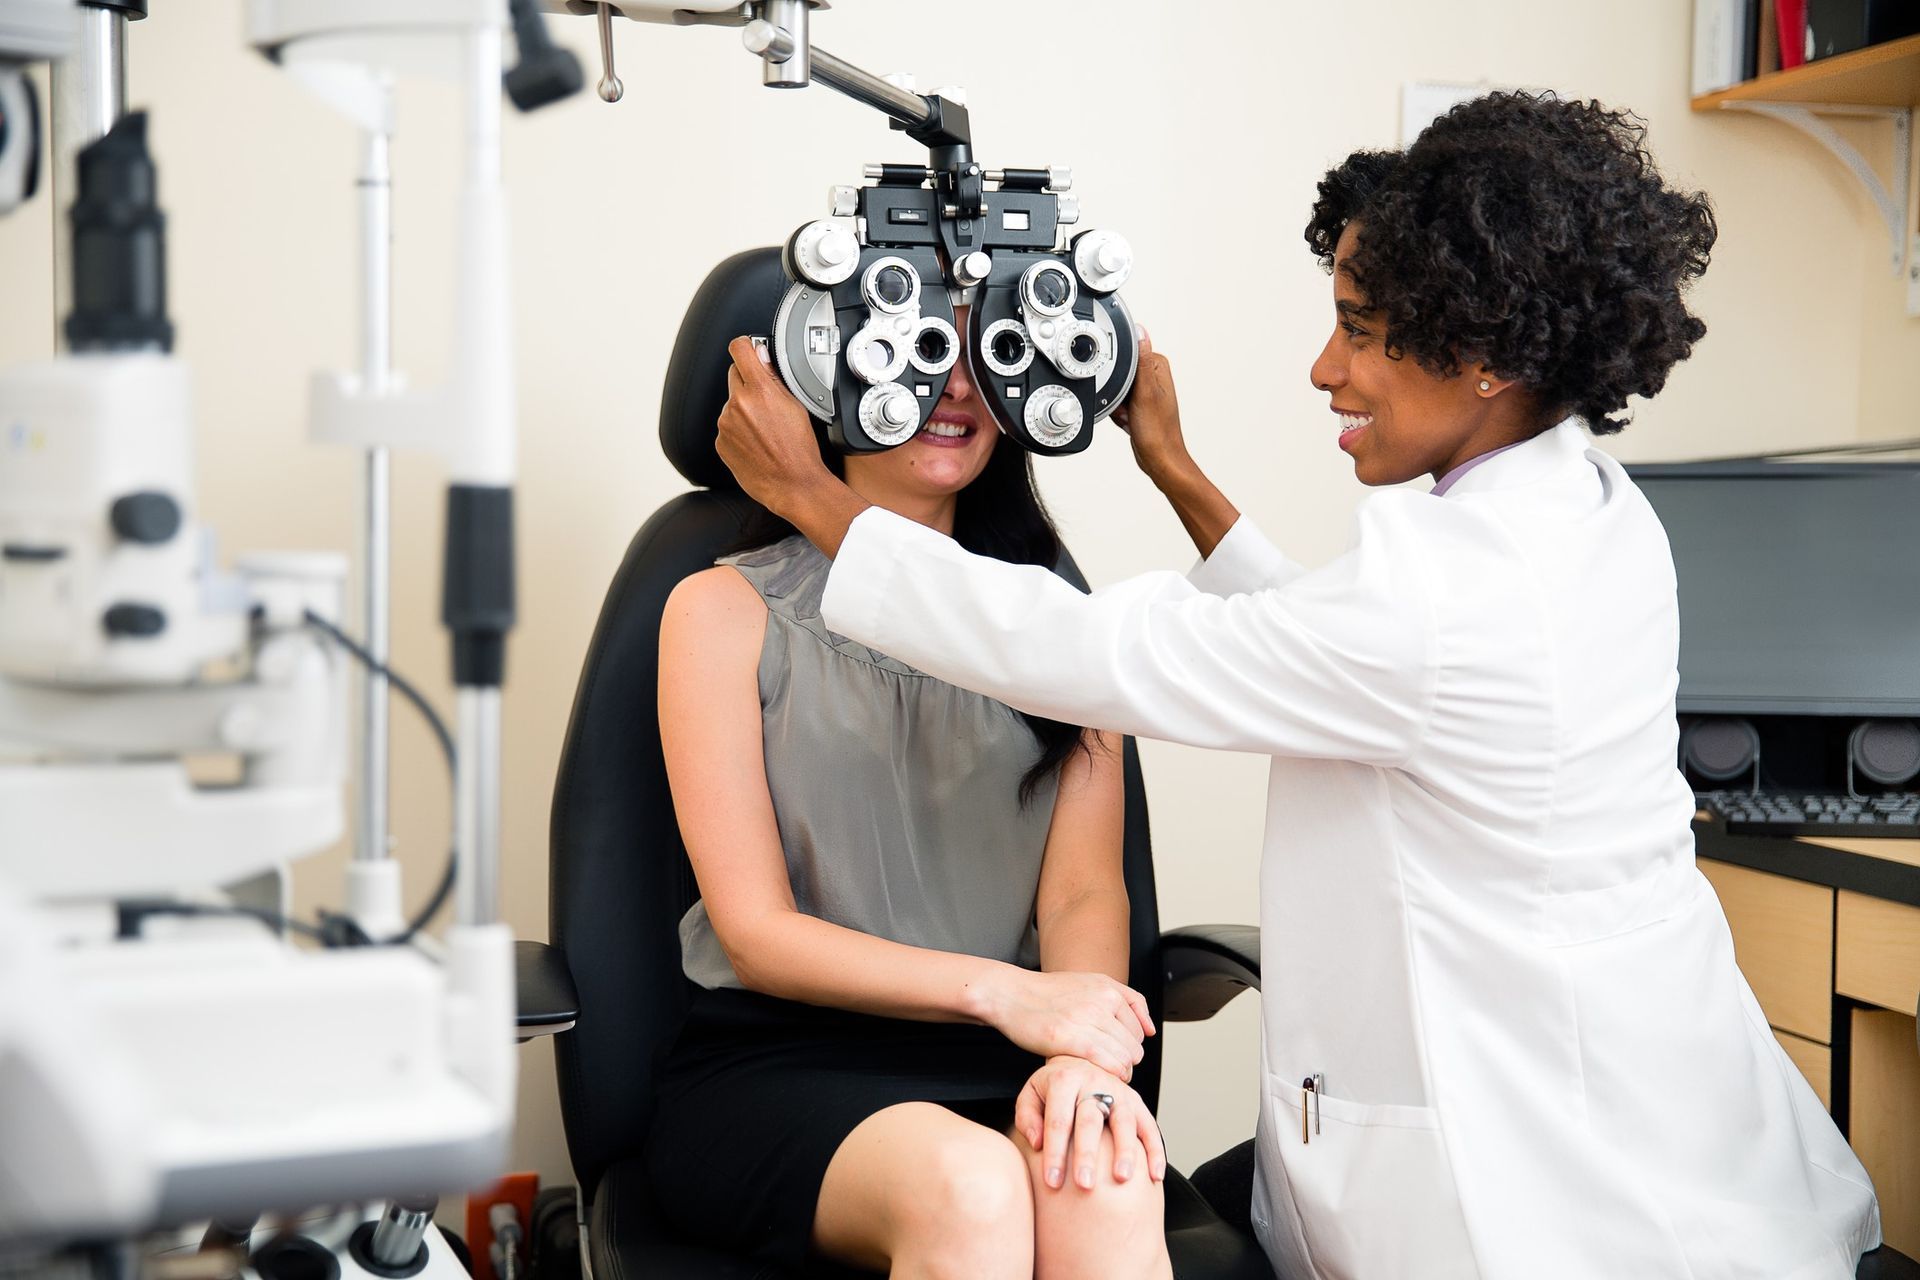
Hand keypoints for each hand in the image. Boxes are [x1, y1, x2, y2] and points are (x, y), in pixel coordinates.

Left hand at [714, 336, 840, 523]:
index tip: (749, 349)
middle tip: (767, 402)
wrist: (792, 484)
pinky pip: (727, 427)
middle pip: (735, 376)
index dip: (745, 346)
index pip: (740, 349)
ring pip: (732, 404)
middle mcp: (737, 404)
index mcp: (758, 391)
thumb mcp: (795, 405)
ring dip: (744, 411)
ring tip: (766, 431)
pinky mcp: (720, 442)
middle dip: (748, 383)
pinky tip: (757, 443)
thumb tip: (761, 356)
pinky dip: (738, 431)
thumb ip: (773, 377)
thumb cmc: (799, 450)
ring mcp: (725, 424)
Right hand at [976, 967, 1152, 1081]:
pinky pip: (1106, 1063)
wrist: (1010, 994)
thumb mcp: (1089, 983)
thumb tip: (1150, 1030)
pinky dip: (1107, 1075)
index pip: (1139, 1028)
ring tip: (1101, 1074)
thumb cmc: (1047, 994)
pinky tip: (1095, 1075)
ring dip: (1118, 1072)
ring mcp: (1086, 1019)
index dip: (1129, 1047)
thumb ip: (1124, 1001)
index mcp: (1108, 987)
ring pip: (1124, 1057)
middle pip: (1134, 1045)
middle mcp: (1102, 1001)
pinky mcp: (1070, 1038)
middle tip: (1108, 1069)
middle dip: (1126, 1062)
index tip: (1115, 1055)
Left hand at [1016, 1056, 1166, 1190]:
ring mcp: (1118, 1091)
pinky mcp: (1137, 1101)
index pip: (1058, 1120)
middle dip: (1087, 1155)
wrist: (1079, 1060)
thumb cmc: (1052, 1089)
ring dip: (1124, 1151)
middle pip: (1090, 1121)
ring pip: (1124, 1122)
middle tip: (1084, 1185)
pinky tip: (1155, 1175)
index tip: (1052, 1182)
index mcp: (1063, 1080)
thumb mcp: (1031, 1095)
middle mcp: (1093, 1082)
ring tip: (1121, 1178)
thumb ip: (1028, 1118)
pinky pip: (1149, 1126)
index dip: (1054, 1152)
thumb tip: (1038, 1143)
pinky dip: (1155, 1151)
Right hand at [1108, 329, 1190, 487]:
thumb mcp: (1145, 391)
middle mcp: (1153, 377)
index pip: (1128, 354)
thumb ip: (1142, 360)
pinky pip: (1115, 403)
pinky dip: (1117, 413)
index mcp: (1158, 366)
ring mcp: (1144, 391)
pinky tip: (1127, 421)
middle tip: (1128, 406)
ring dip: (1115, 404)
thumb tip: (1140, 331)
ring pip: (1114, 389)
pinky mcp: (1137, 404)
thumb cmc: (1157, 431)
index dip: (1120, 373)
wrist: (1158, 459)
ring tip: (1129, 416)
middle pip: (1118, 372)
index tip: (1127, 390)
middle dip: (1116, 392)